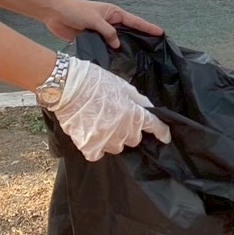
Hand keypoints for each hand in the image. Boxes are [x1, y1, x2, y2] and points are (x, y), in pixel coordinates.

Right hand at [43, 58, 171, 160]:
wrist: (68, 86)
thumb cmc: (97, 81)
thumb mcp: (123, 85)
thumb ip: (138, 100)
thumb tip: (149, 109)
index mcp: (134, 114)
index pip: (154, 126)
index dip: (162, 132)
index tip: (165, 137)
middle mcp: (123, 130)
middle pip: (134, 139)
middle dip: (130, 130)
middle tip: (118, 119)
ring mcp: (106, 140)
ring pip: (117, 147)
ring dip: (113, 138)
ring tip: (102, 125)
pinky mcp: (89, 147)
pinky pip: (98, 153)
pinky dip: (96, 147)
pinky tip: (91, 135)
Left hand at [44, 0, 162, 48]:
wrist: (55, 13)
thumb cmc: (75, 10)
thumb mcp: (95, 20)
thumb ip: (108, 32)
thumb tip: (118, 44)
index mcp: (113, 13)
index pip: (134, 21)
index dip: (147, 27)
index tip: (160, 32)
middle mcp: (110, 22)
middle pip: (128, 32)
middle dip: (139, 38)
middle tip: (153, 49)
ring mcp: (101, 31)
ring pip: (116, 41)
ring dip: (123, 48)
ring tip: (137, 59)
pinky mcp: (92, 39)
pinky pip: (104, 47)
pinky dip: (110, 53)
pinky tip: (116, 62)